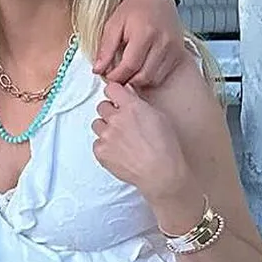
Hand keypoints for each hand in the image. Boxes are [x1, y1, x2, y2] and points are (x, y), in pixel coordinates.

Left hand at [91, 78, 193, 209]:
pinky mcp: (100, 151)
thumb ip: (139, 103)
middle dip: (111, 112)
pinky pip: (96, 143)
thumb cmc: (165, 146)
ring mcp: (106, 135)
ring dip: (106, 128)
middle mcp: (115, 119)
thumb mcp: (158, 117)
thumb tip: (128, 93)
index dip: (114, 93)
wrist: (160, 172)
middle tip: (122, 123)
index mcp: (131, 107)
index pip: (111, 89)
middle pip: (102, 106)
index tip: (117, 98)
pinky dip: (105, 146)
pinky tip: (119, 151)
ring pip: (97, 124)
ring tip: (120, 139)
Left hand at [94, 0, 188, 88]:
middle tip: (116, 76)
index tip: (107, 76)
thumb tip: (98, 70)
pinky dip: (150, 77)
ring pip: (153, 78)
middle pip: (143, 76)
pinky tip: (140, 69)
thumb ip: (105, 48)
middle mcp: (162, 42)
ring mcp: (173, 48)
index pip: (130, 66)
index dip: (116, 76)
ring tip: (127, 72)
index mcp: (145, 33)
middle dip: (126, 81)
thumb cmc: (133, 8)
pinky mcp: (179, 52)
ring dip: (138, 81)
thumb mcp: (113, 23)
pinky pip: (163, 74)